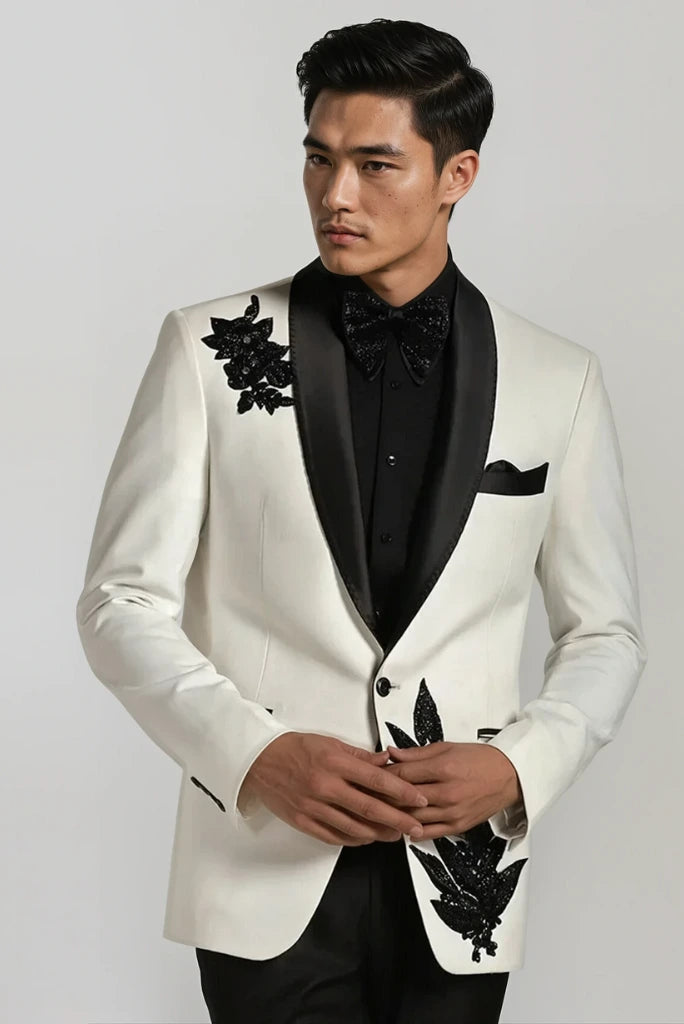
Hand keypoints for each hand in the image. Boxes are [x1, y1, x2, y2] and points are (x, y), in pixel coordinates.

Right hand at [238, 733, 428, 844]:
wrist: (259, 760)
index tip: (419, 799)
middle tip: (416, 827)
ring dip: (379, 834)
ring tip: (396, 834)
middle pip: (370, 808)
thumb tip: (387, 761)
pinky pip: (335, 836)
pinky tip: (367, 837)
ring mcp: (314, 807)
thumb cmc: (295, 748)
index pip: (377, 780)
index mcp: (335, 763)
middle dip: (398, 820)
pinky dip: (354, 839)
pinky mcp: (304, 821)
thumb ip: (360, 756)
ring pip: (354, 827)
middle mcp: (325, 786)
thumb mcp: (330, 742)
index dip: (402, 792)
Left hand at [383, 741, 521, 840]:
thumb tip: (392, 753)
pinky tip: (403, 827)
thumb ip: (416, 753)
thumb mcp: (446, 747)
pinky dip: (413, 831)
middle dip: (383, 796)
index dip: (383, 775)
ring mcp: (452, 812)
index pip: (402, 774)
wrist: (508, 776)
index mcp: (443, 768)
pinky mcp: (458, 826)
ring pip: (413, 817)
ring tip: (380, 811)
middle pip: (404, 798)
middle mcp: (447, 792)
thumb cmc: (481, 760)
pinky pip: (429, 833)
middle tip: (369, 794)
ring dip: (394, 815)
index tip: (372, 774)